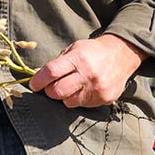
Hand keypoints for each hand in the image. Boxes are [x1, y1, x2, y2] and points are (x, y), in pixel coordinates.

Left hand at [28, 34, 145, 107]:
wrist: (122, 54)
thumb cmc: (92, 51)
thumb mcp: (74, 49)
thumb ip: (58, 63)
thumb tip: (39, 78)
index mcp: (78, 58)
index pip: (51, 72)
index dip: (38, 81)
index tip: (33, 85)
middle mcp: (88, 74)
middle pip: (57, 92)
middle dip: (49, 91)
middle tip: (50, 87)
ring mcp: (97, 89)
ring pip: (68, 102)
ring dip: (64, 96)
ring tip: (70, 86)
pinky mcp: (104, 99)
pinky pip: (82, 105)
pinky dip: (78, 99)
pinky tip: (84, 89)